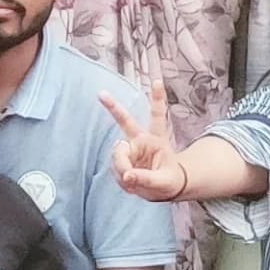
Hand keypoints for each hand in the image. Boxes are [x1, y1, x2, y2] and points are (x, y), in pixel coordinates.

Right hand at [103, 81, 191, 201]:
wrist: (162, 189)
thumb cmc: (168, 180)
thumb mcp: (163, 182)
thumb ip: (146, 178)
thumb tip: (127, 175)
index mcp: (157, 140)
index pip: (157, 116)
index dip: (158, 98)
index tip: (158, 81)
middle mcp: (141, 140)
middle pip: (125, 120)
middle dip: (113, 107)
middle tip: (101, 94)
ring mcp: (130, 150)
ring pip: (117, 155)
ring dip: (122, 169)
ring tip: (133, 183)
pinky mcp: (122, 161)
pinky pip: (115, 169)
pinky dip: (120, 178)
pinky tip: (129, 184)